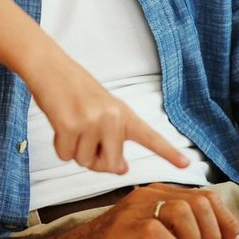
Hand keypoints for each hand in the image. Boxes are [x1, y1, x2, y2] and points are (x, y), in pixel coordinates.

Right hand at [26, 57, 188, 174]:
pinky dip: (59, 146)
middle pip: (110, 166)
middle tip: (86, 139)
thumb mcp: (103, 113)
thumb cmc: (77, 93)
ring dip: (74, 150)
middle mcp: (113, 119)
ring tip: (72, 125)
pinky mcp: (70, 126)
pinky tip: (60, 125)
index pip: (150, 137)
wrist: (51, 69)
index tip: (187, 164)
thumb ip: (115, 140)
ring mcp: (92, 122)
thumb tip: (122, 169)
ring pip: (84, 162)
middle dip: (96, 161)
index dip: (168, 153)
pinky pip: (65, 156)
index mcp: (125, 115)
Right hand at [65, 185, 238, 238]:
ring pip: (183, 212)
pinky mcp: (125, 226)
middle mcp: (152, 195)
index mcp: (163, 194)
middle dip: (212, 233)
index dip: (228, 221)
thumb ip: (187, 230)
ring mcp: (137, 208)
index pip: (208, 197)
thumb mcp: (161, 234)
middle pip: (200, 202)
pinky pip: (158, 232)